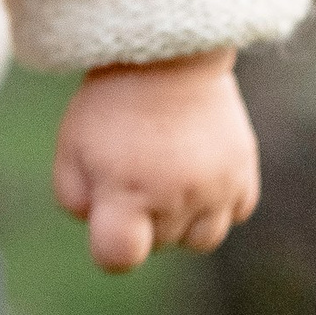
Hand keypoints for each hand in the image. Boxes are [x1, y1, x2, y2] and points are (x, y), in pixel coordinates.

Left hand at [54, 49, 256, 270]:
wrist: (166, 56)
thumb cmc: (110, 105)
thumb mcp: (71, 149)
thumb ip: (75, 201)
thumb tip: (101, 229)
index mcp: (126, 194)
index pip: (118, 259)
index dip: (110, 247)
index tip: (110, 219)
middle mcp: (175, 198)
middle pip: (160, 244)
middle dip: (143, 219)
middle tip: (135, 171)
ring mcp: (216, 188)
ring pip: (202, 239)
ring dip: (182, 220)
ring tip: (168, 178)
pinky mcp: (244, 172)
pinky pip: (236, 212)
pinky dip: (219, 202)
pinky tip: (199, 171)